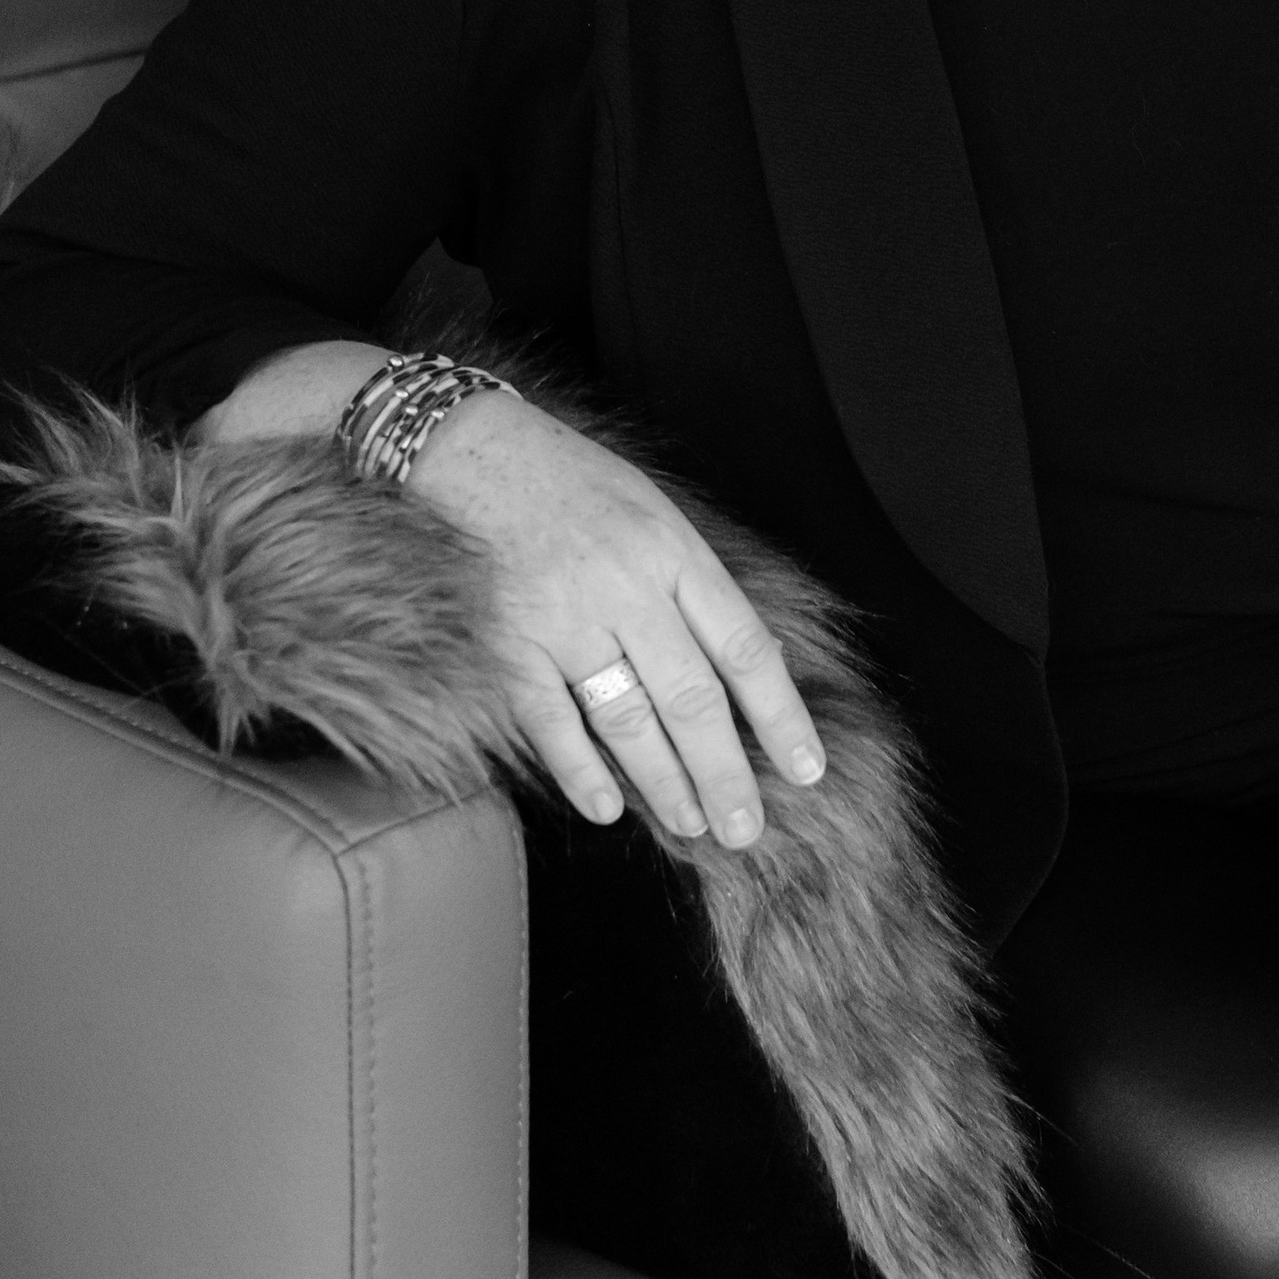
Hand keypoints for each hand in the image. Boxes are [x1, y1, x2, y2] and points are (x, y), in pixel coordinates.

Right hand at [413, 387, 825, 849]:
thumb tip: (742, 667)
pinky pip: (551, 721)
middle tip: (747, 830)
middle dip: (725, 773)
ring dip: (664, 781)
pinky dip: (580, 770)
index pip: (745, 647)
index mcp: (673, 551)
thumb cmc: (573, 484)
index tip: (807, 769)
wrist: (470, 449)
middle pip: (691, 698)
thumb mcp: (653, 512)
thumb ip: (692, 585)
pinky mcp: (507, 642)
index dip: (782, 716)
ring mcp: (563, 618)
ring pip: (627, 719)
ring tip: (692, 824)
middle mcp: (625, 587)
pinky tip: (608, 806)